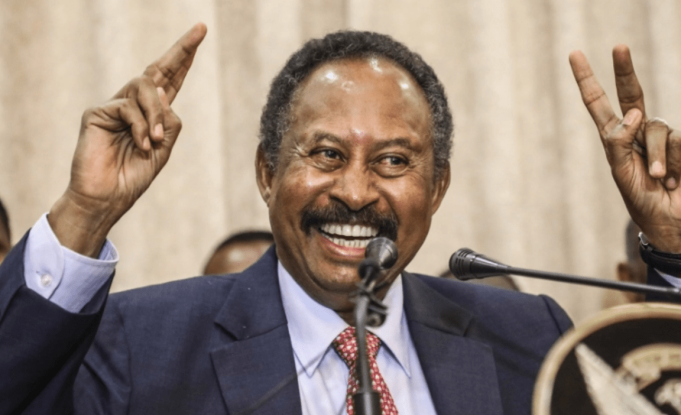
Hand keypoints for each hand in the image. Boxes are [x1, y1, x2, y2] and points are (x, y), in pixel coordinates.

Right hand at [49, 23, 206, 256]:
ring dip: (156, 114)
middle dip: (181, 50)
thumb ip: (168, 123)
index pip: (170, 80)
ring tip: (155, 142)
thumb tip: (163, 93)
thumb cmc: (133, 176)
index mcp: (152, 114)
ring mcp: (115, 106)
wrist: (107, 198)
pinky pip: (128, 108)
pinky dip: (141, 128)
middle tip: (200, 31)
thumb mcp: (163, 150)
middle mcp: (134, 105)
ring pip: (146, 88)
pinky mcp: (98, 113)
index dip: (184, 58)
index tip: (200, 33)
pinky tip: (141, 146)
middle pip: (157, 71)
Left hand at [570, 45, 680, 251]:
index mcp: (615, 137)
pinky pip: (677, 141)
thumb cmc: (641, 199)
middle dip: (624, 70)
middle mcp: (639, 130)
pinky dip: (672, 162)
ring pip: (656, 127)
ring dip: (656, 157)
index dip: (587, 80)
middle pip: (631, 93)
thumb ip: (620, 142)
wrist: (670, 221)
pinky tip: (674, 179)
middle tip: (618, 46)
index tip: (575, 54)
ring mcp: (662, 135)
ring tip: (659, 179)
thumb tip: (634, 112)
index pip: (599, 103)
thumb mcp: (620, 173)